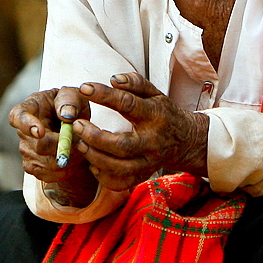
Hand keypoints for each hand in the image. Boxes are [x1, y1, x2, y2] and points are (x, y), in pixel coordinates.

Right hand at [9, 87, 97, 205]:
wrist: (73, 124)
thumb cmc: (70, 105)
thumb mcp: (74, 95)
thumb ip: (69, 100)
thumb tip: (67, 114)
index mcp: (28, 108)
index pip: (18, 117)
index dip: (27, 126)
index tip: (40, 132)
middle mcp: (23, 132)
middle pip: (39, 146)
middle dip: (63, 146)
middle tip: (80, 139)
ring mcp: (27, 151)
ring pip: (48, 163)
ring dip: (69, 158)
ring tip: (78, 146)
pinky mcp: (33, 167)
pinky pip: (50, 175)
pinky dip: (66, 169)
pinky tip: (73, 158)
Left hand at [72, 72, 209, 191]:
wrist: (185, 140)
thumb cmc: (163, 112)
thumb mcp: (154, 93)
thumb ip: (135, 83)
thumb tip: (114, 79)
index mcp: (155, 115)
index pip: (127, 104)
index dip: (104, 95)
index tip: (84, 88)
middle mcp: (152, 141)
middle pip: (122, 145)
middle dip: (96, 137)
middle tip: (77, 126)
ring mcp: (149, 162)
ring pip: (119, 168)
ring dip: (95, 157)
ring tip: (80, 144)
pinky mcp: (144, 175)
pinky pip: (121, 183)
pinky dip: (104, 177)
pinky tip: (93, 164)